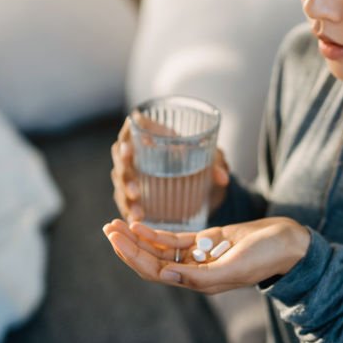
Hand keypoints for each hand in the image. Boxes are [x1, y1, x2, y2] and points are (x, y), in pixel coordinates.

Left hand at [101, 216, 310, 294]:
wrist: (288, 242)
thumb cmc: (267, 255)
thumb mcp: (235, 266)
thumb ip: (201, 275)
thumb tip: (167, 275)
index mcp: (200, 282)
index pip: (156, 271)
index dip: (133, 256)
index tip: (115, 238)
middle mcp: (195, 272)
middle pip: (152, 261)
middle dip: (128, 246)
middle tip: (107, 229)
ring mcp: (200, 256)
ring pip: (160, 250)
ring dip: (137, 238)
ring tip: (115, 225)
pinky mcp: (207, 242)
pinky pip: (175, 240)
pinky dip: (156, 233)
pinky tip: (139, 224)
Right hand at [110, 110, 229, 222]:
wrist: (198, 180)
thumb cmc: (199, 158)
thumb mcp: (210, 158)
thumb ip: (215, 164)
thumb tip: (223, 178)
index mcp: (152, 131)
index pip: (136, 124)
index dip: (131, 132)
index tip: (134, 144)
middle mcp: (137, 149)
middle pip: (121, 152)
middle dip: (125, 166)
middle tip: (134, 179)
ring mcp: (131, 170)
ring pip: (120, 176)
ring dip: (126, 189)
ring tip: (137, 202)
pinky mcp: (131, 190)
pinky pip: (123, 198)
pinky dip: (128, 208)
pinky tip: (135, 218)